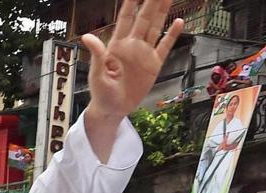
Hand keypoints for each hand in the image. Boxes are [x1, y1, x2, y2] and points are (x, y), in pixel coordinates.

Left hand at [82, 0, 183, 123]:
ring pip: (155, 27)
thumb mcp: (96, 75)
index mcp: (117, 45)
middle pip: (144, 18)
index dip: (131, 3)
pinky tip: (178, 22)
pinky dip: (171, 34)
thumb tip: (88, 37)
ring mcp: (144, 54)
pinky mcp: (153, 65)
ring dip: (162, 12)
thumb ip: (96, 55)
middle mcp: (132, 45)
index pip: (126, 18)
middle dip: (151, 2)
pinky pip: (164, 46)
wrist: (113, 109)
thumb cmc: (101, 93)